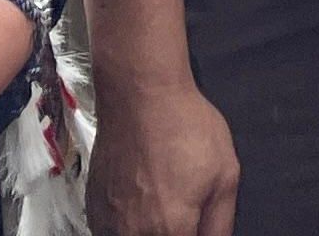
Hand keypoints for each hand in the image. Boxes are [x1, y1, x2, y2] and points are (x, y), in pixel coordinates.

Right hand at [84, 67, 239, 235]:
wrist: (140, 98)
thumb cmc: (187, 130)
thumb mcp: (226, 175)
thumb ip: (220, 224)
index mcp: (171, 231)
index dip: (194, 234)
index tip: (196, 222)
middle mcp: (134, 235)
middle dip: (174, 232)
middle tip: (183, 206)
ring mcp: (108, 224)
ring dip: (149, 230)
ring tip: (162, 199)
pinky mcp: (92, 209)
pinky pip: (111, 231)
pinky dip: (127, 225)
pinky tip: (140, 200)